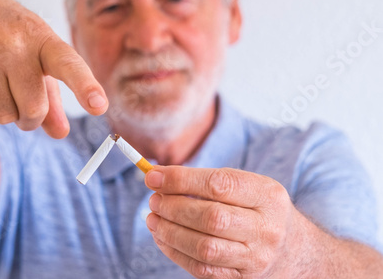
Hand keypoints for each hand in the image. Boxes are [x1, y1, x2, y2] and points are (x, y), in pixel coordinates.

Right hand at [0, 0, 107, 137]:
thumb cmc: (11, 41)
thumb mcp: (38, 60)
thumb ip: (52, 98)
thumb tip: (62, 134)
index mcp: (44, 41)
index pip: (69, 65)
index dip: (85, 87)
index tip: (99, 105)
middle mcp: (16, 45)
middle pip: (33, 110)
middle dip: (29, 119)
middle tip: (22, 104)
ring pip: (4, 116)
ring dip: (3, 114)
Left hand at [144, 166, 308, 277]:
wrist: (293, 250)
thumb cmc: (257, 209)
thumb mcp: (246, 186)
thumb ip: (207, 180)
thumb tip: (158, 177)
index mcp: (267, 195)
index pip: (219, 185)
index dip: (181, 180)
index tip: (153, 177)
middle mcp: (266, 228)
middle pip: (212, 218)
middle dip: (174, 207)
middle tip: (153, 200)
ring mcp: (255, 258)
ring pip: (205, 248)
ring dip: (170, 232)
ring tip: (152, 219)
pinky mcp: (241, 278)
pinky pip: (202, 269)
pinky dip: (175, 252)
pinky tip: (162, 237)